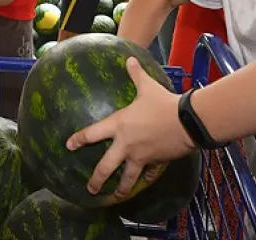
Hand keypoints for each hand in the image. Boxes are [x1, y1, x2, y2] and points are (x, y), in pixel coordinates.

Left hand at [66, 57, 194, 198]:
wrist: (186, 121)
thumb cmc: (163, 103)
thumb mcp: (148, 87)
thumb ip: (136, 74)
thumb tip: (130, 58)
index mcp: (119, 125)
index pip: (92, 134)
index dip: (79, 140)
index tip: (68, 146)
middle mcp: (126, 145)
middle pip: (106, 167)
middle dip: (96, 180)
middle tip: (90, 189)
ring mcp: (141, 156)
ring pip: (127, 178)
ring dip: (121, 189)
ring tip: (116, 196)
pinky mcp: (156, 162)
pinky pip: (149, 173)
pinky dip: (146, 177)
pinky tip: (145, 181)